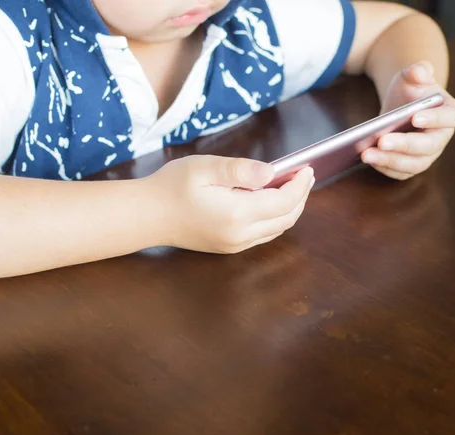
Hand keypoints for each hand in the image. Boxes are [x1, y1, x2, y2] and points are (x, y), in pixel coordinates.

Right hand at [149, 155, 314, 253]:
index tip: (307, 168)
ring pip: (277, 229)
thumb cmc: (172, 187)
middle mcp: (241, 235)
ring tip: (292, 185)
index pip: (284, 201)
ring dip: (290, 208)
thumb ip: (240, 169)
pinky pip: (264, 234)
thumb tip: (271, 172)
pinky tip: (272, 201)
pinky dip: (276, 218)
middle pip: (286, 218)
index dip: (300, 185)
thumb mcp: (204, 167)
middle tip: (304, 175)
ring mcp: (235, 244)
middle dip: (300, 196)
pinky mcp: (230, 247)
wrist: (147, 216)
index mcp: (237, 214)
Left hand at [361, 61, 454, 179]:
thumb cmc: (411, 89)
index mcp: (450, 113)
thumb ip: (417, 70)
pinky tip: (368, 159)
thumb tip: (419, 71)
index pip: (449, 118)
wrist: (402, 105)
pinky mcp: (412, 165)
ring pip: (414, 164)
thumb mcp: (412, 75)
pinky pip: (401, 172)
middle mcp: (442, 138)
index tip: (415, 117)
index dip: (435, 119)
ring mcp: (428, 155)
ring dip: (390, 161)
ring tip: (367, 154)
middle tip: (381, 141)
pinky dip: (384, 168)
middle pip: (428, 146)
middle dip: (404, 145)